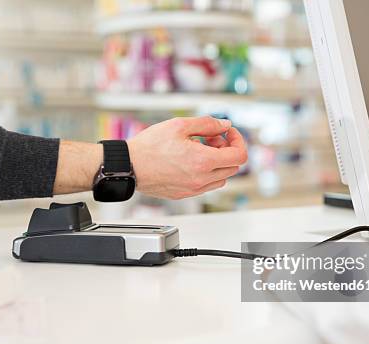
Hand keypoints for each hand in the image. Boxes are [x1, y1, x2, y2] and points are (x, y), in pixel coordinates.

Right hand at [128, 116, 247, 198]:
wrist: (129, 166)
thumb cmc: (149, 146)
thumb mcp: (180, 125)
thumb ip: (207, 124)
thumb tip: (225, 125)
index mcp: (203, 161)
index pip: (239, 156)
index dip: (238, 140)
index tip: (228, 132)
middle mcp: (201, 179)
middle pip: (232, 167)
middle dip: (226, 149)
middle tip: (210, 138)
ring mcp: (193, 189)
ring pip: (221, 178)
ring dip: (217, 163)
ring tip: (199, 150)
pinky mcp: (184, 194)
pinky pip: (206, 186)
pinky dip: (206, 173)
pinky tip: (190, 161)